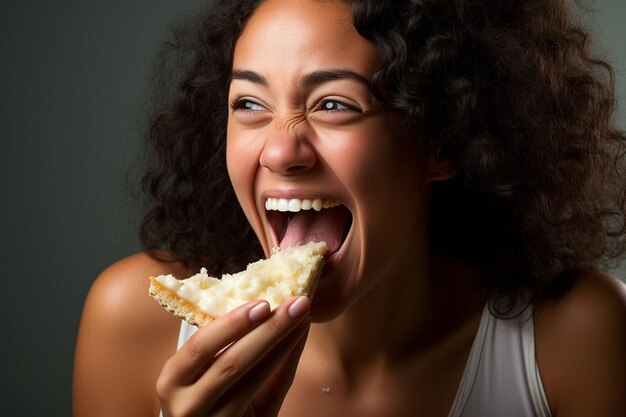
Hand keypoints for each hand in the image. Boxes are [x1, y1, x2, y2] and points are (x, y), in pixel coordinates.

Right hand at [156, 296, 310, 416]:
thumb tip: (262, 305)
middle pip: (232, 362)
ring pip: (254, 378)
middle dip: (268, 329)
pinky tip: (297, 341)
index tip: (263, 303)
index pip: (201, 346)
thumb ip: (228, 342)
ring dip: (283, 343)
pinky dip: (286, 363)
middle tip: (296, 304)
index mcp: (173, 380)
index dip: (232, 324)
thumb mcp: (203, 371)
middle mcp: (188, 405)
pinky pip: (270, 393)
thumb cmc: (205, 400)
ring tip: (302, 318)